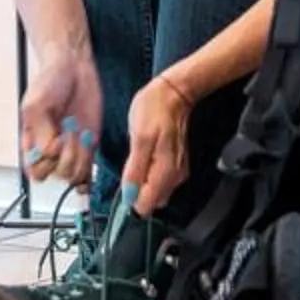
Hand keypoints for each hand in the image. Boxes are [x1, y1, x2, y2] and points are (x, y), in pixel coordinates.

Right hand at [20, 49, 101, 190]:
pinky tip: (88, 146)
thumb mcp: (36, 104)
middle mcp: (50, 150)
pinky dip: (89, 167)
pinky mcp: (88, 147)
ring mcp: (70, 150)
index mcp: (32, 142)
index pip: (35, 172)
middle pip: (57, 175)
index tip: (56, 139)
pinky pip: (87, 172)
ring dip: (80, 156)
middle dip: (66, 156)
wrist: (73, 67)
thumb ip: (40, 131)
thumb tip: (50, 153)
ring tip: (80, 133)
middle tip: (69, 130)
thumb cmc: (49, 82)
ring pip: (74, 175)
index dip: (48, 160)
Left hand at [125, 74, 194, 216]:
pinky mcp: (175, 164)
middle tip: (128, 167)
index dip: (130, 200)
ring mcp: (177, 171)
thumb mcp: (139, 138)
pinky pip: (159, 180)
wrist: (173, 93)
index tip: (122, 184)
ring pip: (155, 192)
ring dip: (142, 184)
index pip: (146, 206)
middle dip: (136, 193)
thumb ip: (135, 170)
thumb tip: (129, 197)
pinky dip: (148, 175)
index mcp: (165, 172)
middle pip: (152, 201)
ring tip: (134, 160)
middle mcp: (175, 177)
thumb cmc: (155, 110)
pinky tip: (143, 157)